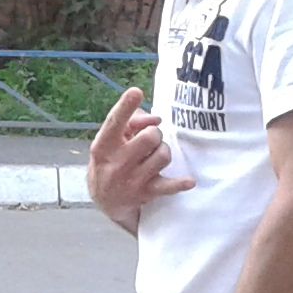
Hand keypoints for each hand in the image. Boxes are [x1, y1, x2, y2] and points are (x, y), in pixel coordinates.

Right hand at [87, 86, 195, 226]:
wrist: (106, 200)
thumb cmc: (111, 160)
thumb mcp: (110, 140)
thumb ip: (130, 121)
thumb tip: (156, 119)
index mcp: (103, 145)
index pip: (114, 122)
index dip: (125, 106)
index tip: (136, 92)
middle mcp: (116, 163)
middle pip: (150, 137)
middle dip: (155, 134)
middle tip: (149, 140)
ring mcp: (131, 179)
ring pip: (163, 155)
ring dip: (163, 151)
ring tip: (154, 156)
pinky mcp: (146, 193)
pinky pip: (169, 186)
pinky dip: (180, 183)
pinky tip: (189, 181)